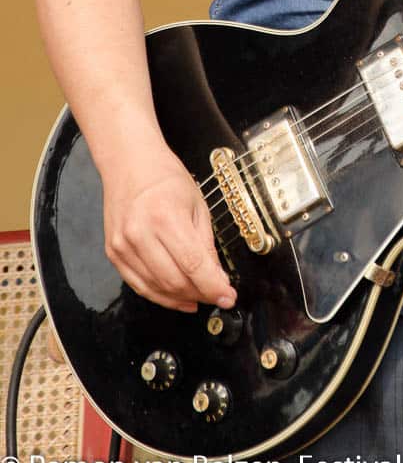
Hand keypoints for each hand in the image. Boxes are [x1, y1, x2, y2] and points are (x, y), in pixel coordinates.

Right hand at [101, 146, 235, 312]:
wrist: (130, 163)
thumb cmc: (165, 177)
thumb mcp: (197, 204)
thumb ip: (206, 243)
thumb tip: (216, 276)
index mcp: (166, 216)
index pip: (194, 264)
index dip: (213, 286)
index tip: (228, 297)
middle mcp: (140, 233)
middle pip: (174, 281)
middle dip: (200, 294)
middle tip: (216, 295)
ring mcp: (123, 245)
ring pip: (156, 288)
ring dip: (181, 298)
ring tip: (199, 297)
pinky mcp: (113, 253)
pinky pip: (139, 285)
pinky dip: (160, 295)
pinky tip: (176, 296)